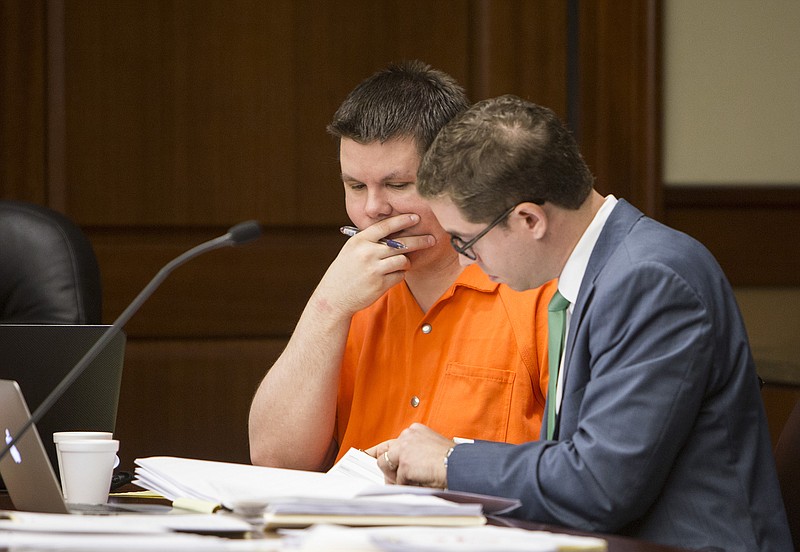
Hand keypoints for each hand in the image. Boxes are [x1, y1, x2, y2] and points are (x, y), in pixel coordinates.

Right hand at [313, 214, 434, 316]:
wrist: (334, 297)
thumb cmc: (344, 271)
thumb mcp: (351, 250)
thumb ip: (370, 241)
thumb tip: (396, 232)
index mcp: (359, 241)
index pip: (385, 226)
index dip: (403, 220)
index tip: (416, 217)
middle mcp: (367, 253)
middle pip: (401, 243)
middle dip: (420, 241)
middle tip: (432, 239)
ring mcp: (374, 269)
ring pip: (403, 260)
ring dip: (407, 262)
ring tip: (403, 263)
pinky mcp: (380, 284)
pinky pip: (400, 275)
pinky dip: (399, 275)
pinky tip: (391, 275)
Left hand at [366, 423, 453, 488]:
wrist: (460, 465)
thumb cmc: (452, 460)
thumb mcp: (430, 450)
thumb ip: (414, 454)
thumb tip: (399, 470)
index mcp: (415, 431)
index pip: (392, 442)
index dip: (381, 451)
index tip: (371, 455)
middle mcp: (407, 436)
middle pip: (385, 454)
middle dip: (389, 469)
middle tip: (394, 479)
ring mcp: (405, 449)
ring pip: (385, 466)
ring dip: (396, 477)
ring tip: (412, 480)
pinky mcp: (404, 463)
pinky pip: (397, 480)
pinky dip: (406, 485)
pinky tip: (418, 483)